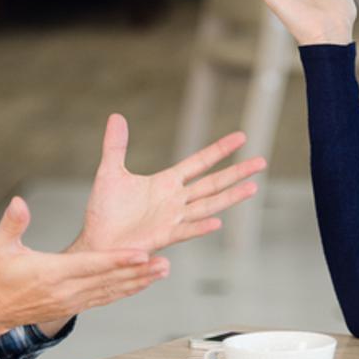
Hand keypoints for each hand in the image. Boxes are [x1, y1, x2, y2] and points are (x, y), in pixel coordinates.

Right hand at [0, 197, 169, 334]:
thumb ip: (13, 223)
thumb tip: (19, 203)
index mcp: (52, 273)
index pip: (92, 265)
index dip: (118, 259)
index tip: (141, 253)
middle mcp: (66, 291)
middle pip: (110, 280)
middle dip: (139, 271)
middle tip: (164, 262)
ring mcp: (71, 302)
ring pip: (112, 291)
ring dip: (139, 282)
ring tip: (162, 271)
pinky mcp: (73, 306)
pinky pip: (105, 298)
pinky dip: (126, 291)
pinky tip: (142, 283)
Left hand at [75, 114, 264, 253]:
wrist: (97, 242)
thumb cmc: (104, 213)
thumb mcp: (110, 173)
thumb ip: (116, 145)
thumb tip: (116, 116)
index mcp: (166, 183)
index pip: (199, 162)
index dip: (220, 150)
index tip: (241, 137)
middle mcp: (175, 201)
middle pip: (213, 183)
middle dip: (237, 172)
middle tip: (262, 161)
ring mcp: (172, 219)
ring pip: (208, 205)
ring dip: (230, 197)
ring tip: (253, 187)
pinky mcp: (162, 237)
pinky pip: (185, 230)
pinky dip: (201, 226)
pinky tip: (218, 221)